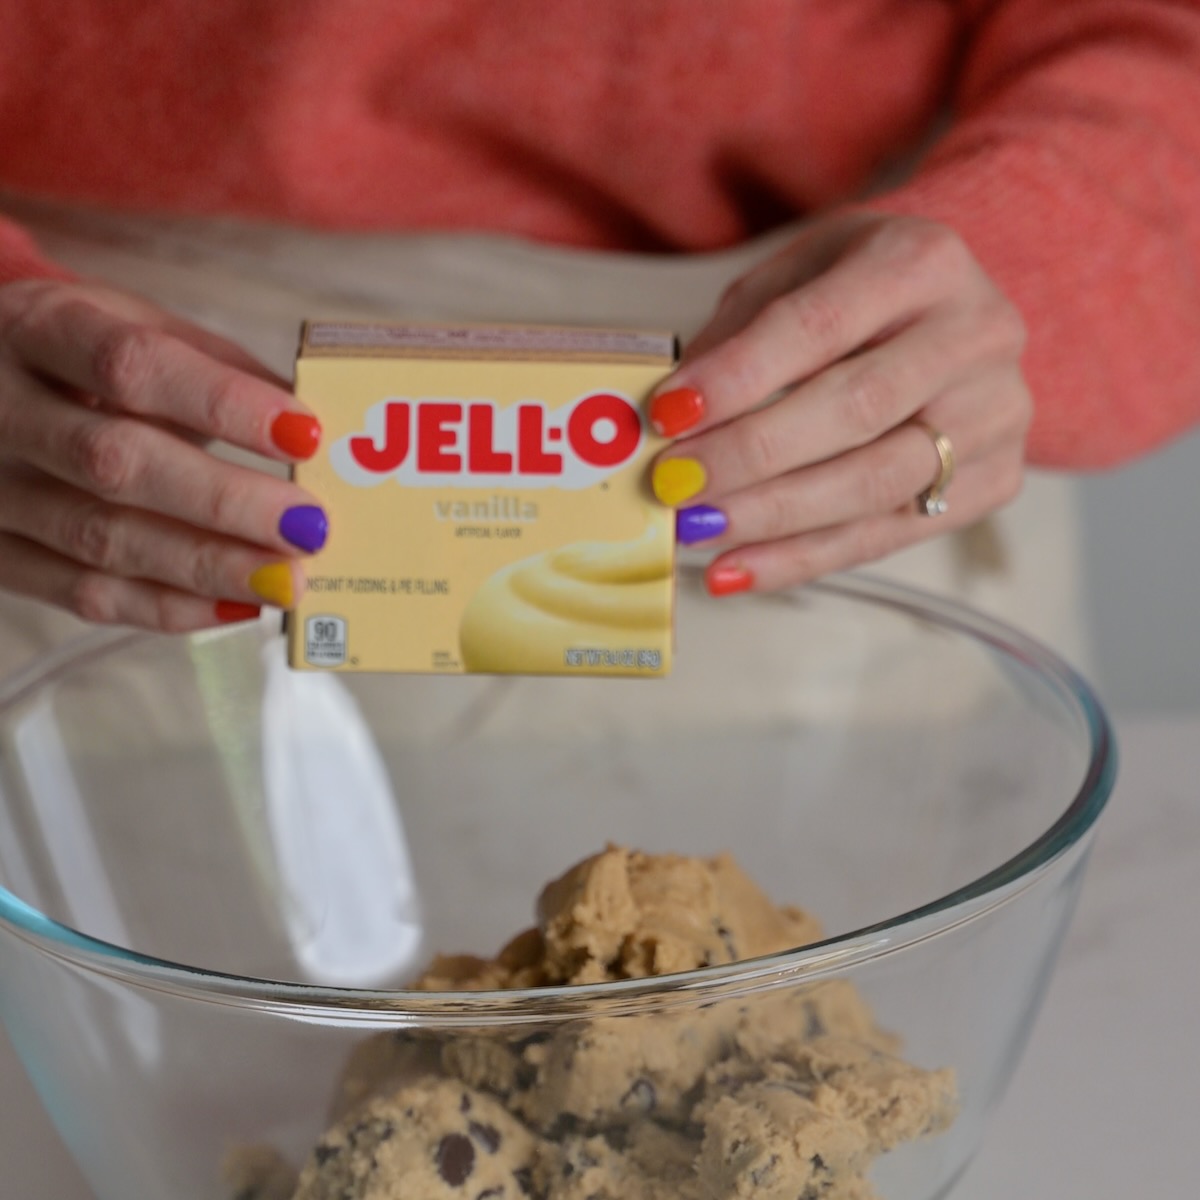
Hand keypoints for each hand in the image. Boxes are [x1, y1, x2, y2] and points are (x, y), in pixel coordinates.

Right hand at [0, 279, 324, 630]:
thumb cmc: (79, 356)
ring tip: (288, 579)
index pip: (132, 365)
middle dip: (225, 501)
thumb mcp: (135, 327)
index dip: (222, 403)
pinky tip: (238, 606)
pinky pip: (84, 594)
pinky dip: (169, 607)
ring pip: (101, 539)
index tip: (305, 435)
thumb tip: (312, 431)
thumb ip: (217, 370)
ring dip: (208, 567)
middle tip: (309, 527)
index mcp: (39, 327)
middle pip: (114, 461)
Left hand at [648, 211, 1031, 594]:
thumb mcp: (794, 276)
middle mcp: (977, 335)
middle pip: (855, 410)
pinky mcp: (994, 480)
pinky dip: (802, 559)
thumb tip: (672, 415)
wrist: (949, 312)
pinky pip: (887, 535)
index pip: (819, 327)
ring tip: (697, 530)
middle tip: (675, 483)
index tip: (669, 414)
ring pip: (875, 484)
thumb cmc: (859, 290)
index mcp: (924, 262)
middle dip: (751, 454)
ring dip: (773, 517)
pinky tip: (738, 568)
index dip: (739, 376)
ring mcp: (996, 413)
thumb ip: (737, 336)